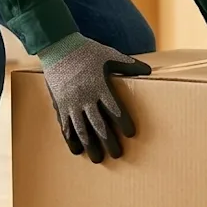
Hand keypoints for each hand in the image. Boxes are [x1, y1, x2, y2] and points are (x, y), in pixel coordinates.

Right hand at [37, 33, 151, 162]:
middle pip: (98, 124)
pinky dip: (71, 140)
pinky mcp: (60, 105)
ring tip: (98, 159)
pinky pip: (65, 126)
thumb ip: (129, 65)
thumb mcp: (110, 55)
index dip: (123, 122)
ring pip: (81, 129)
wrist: (58, 47)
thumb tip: (148, 71)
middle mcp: (85, 97)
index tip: (131, 134)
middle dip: (108, 141)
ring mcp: (71, 103)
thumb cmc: (86, 51)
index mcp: (99, 85)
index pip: (114, 108)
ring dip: (90, 145)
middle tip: (117, 155)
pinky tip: (77, 151)